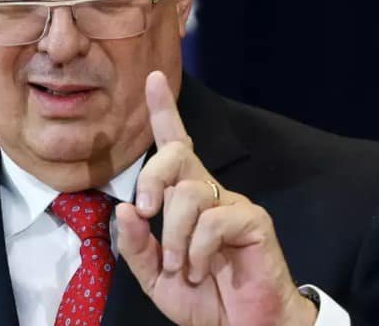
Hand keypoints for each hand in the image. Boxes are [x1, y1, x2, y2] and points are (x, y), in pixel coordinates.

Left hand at [116, 71, 316, 325]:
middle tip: (144, 210)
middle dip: (151, 177)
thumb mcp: (156, 278)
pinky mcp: (255, 222)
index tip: (152, 77)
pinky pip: (215, 221)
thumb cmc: (205, 300)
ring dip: (176, 236)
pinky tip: (204, 269)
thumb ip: (138, 247)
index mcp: (187, 200)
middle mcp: (211, 194)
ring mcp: (234, 205)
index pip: (174, 146)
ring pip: (190, 194)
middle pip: (177, 155)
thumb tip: (123, 208)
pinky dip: (199, 250)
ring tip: (184, 267)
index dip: (164, 111)